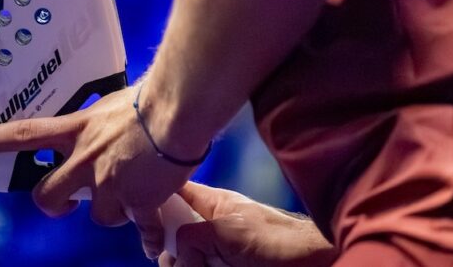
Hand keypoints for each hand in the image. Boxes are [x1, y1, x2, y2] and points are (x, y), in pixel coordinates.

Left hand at [0, 84, 194, 253]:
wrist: (175, 112)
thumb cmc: (150, 98)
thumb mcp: (110, 104)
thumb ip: (98, 120)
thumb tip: (102, 121)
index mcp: (76, 129)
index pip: (23, 135)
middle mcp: (85, 158)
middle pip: (48, 194)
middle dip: (53, 205)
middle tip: (64, 205)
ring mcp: (108, 182)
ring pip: (98, 215)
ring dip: (112, 210)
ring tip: (132, 195)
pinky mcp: (136, 200)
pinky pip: (139, 228)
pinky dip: (147, 234)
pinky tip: (152, 238)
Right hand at [158, 183, 336, 266]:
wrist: (308, 262)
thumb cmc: (273, 239)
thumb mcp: (225, 230)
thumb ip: (192, 234)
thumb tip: (174, 252)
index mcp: (211, 204)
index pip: (175, 194)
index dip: (158, 201)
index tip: (144, 216)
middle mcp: (211, 227)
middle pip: (174, 235)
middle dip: (169, 251)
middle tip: (171, 260)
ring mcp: (217, 251)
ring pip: (186, 259)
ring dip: (183, 264)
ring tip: (189, 266)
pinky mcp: (224, 266)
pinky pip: (199, 266)